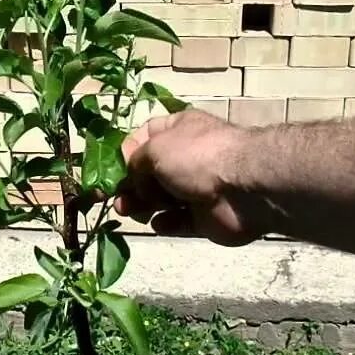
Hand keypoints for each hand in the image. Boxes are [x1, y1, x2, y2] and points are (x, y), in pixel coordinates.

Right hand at [116, 110, 263, 246]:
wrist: (243, 189)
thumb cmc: (196, 158)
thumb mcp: (155, 148)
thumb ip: (134, 161)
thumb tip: (133, 179)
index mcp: (177, 130)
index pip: (143, 138)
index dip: (124, 154)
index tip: (111, 171)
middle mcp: (187, 157)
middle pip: (149, 173)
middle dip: (129, 186)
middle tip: (116, 200)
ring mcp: (197, 188)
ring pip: (160, 199)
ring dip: (142, 206)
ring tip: (131, 212)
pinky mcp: (204, 216)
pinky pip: (178, 222)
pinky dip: (166, 224)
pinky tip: (158, 223)